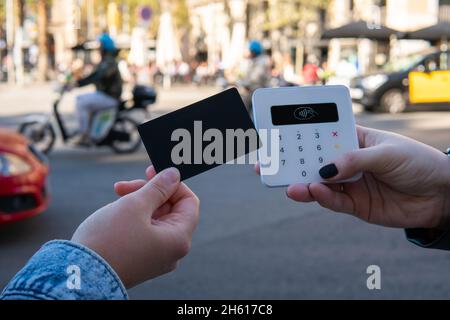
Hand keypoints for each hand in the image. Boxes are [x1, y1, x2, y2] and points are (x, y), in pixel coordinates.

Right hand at [71, 166, 199, 287]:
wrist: (78, 275)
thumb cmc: (109, 241)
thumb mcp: (135, 205)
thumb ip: (158, 187)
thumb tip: (174, 174)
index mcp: (178, 239)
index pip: (189, 202)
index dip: (173, 184)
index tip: (152, 172)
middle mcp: (172, 251)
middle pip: (170, 210)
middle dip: (149, 192)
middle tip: (125, 185)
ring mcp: (156, 257)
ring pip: (155, 219)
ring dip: (138, 202)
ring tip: (117, 196)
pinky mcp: (140, 259)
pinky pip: (144, 231)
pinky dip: (133, 217)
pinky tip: (116, 210)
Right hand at [256, 126, 449, 228]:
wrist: (442, 194)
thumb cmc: (418, 162)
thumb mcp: (386, 153)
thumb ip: (354, 160)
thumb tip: (324, 171)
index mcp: (352, 139)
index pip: (320, 134)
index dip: (298, 133)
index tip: (276, 133)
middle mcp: (346, 161)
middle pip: (313, 160)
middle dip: (290, 162)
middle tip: (267, 164)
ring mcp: (349, 183)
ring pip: (318, 183)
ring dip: (302, 183)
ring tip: (290, 185)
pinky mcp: (354, 205)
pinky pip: (334, 201)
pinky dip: (322, 198)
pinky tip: (313, 192)